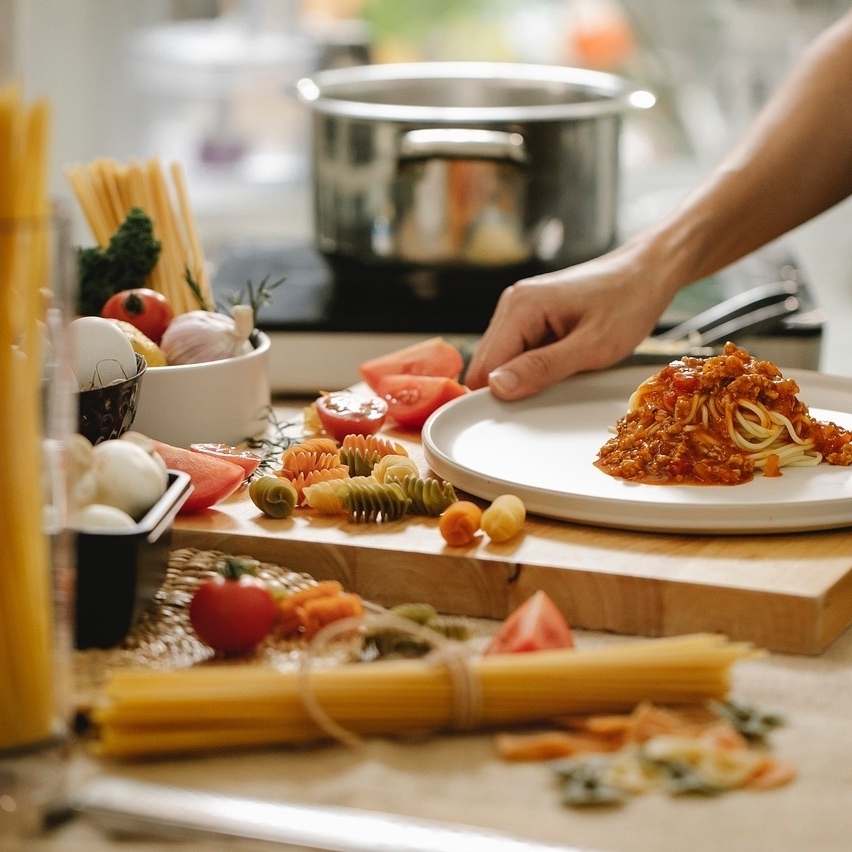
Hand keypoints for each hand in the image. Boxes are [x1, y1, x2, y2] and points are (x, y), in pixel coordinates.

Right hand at [465, 245, 673, 399]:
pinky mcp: (532, 316)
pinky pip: (519, 351)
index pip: (484, 367)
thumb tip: (497, 387)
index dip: (498, 396)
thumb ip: (542, 368)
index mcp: (520, 307)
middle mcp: (512, 304)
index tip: (525, 414)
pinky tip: (563, 363)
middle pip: (488, 365)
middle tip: (552, 394)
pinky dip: (535, 366)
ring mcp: (520, 308)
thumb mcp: (593, 346)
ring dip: (526, 376)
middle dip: (512, 386)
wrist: (649, 271)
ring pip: (503, 360)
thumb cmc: (629, 302)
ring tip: (564, 373)